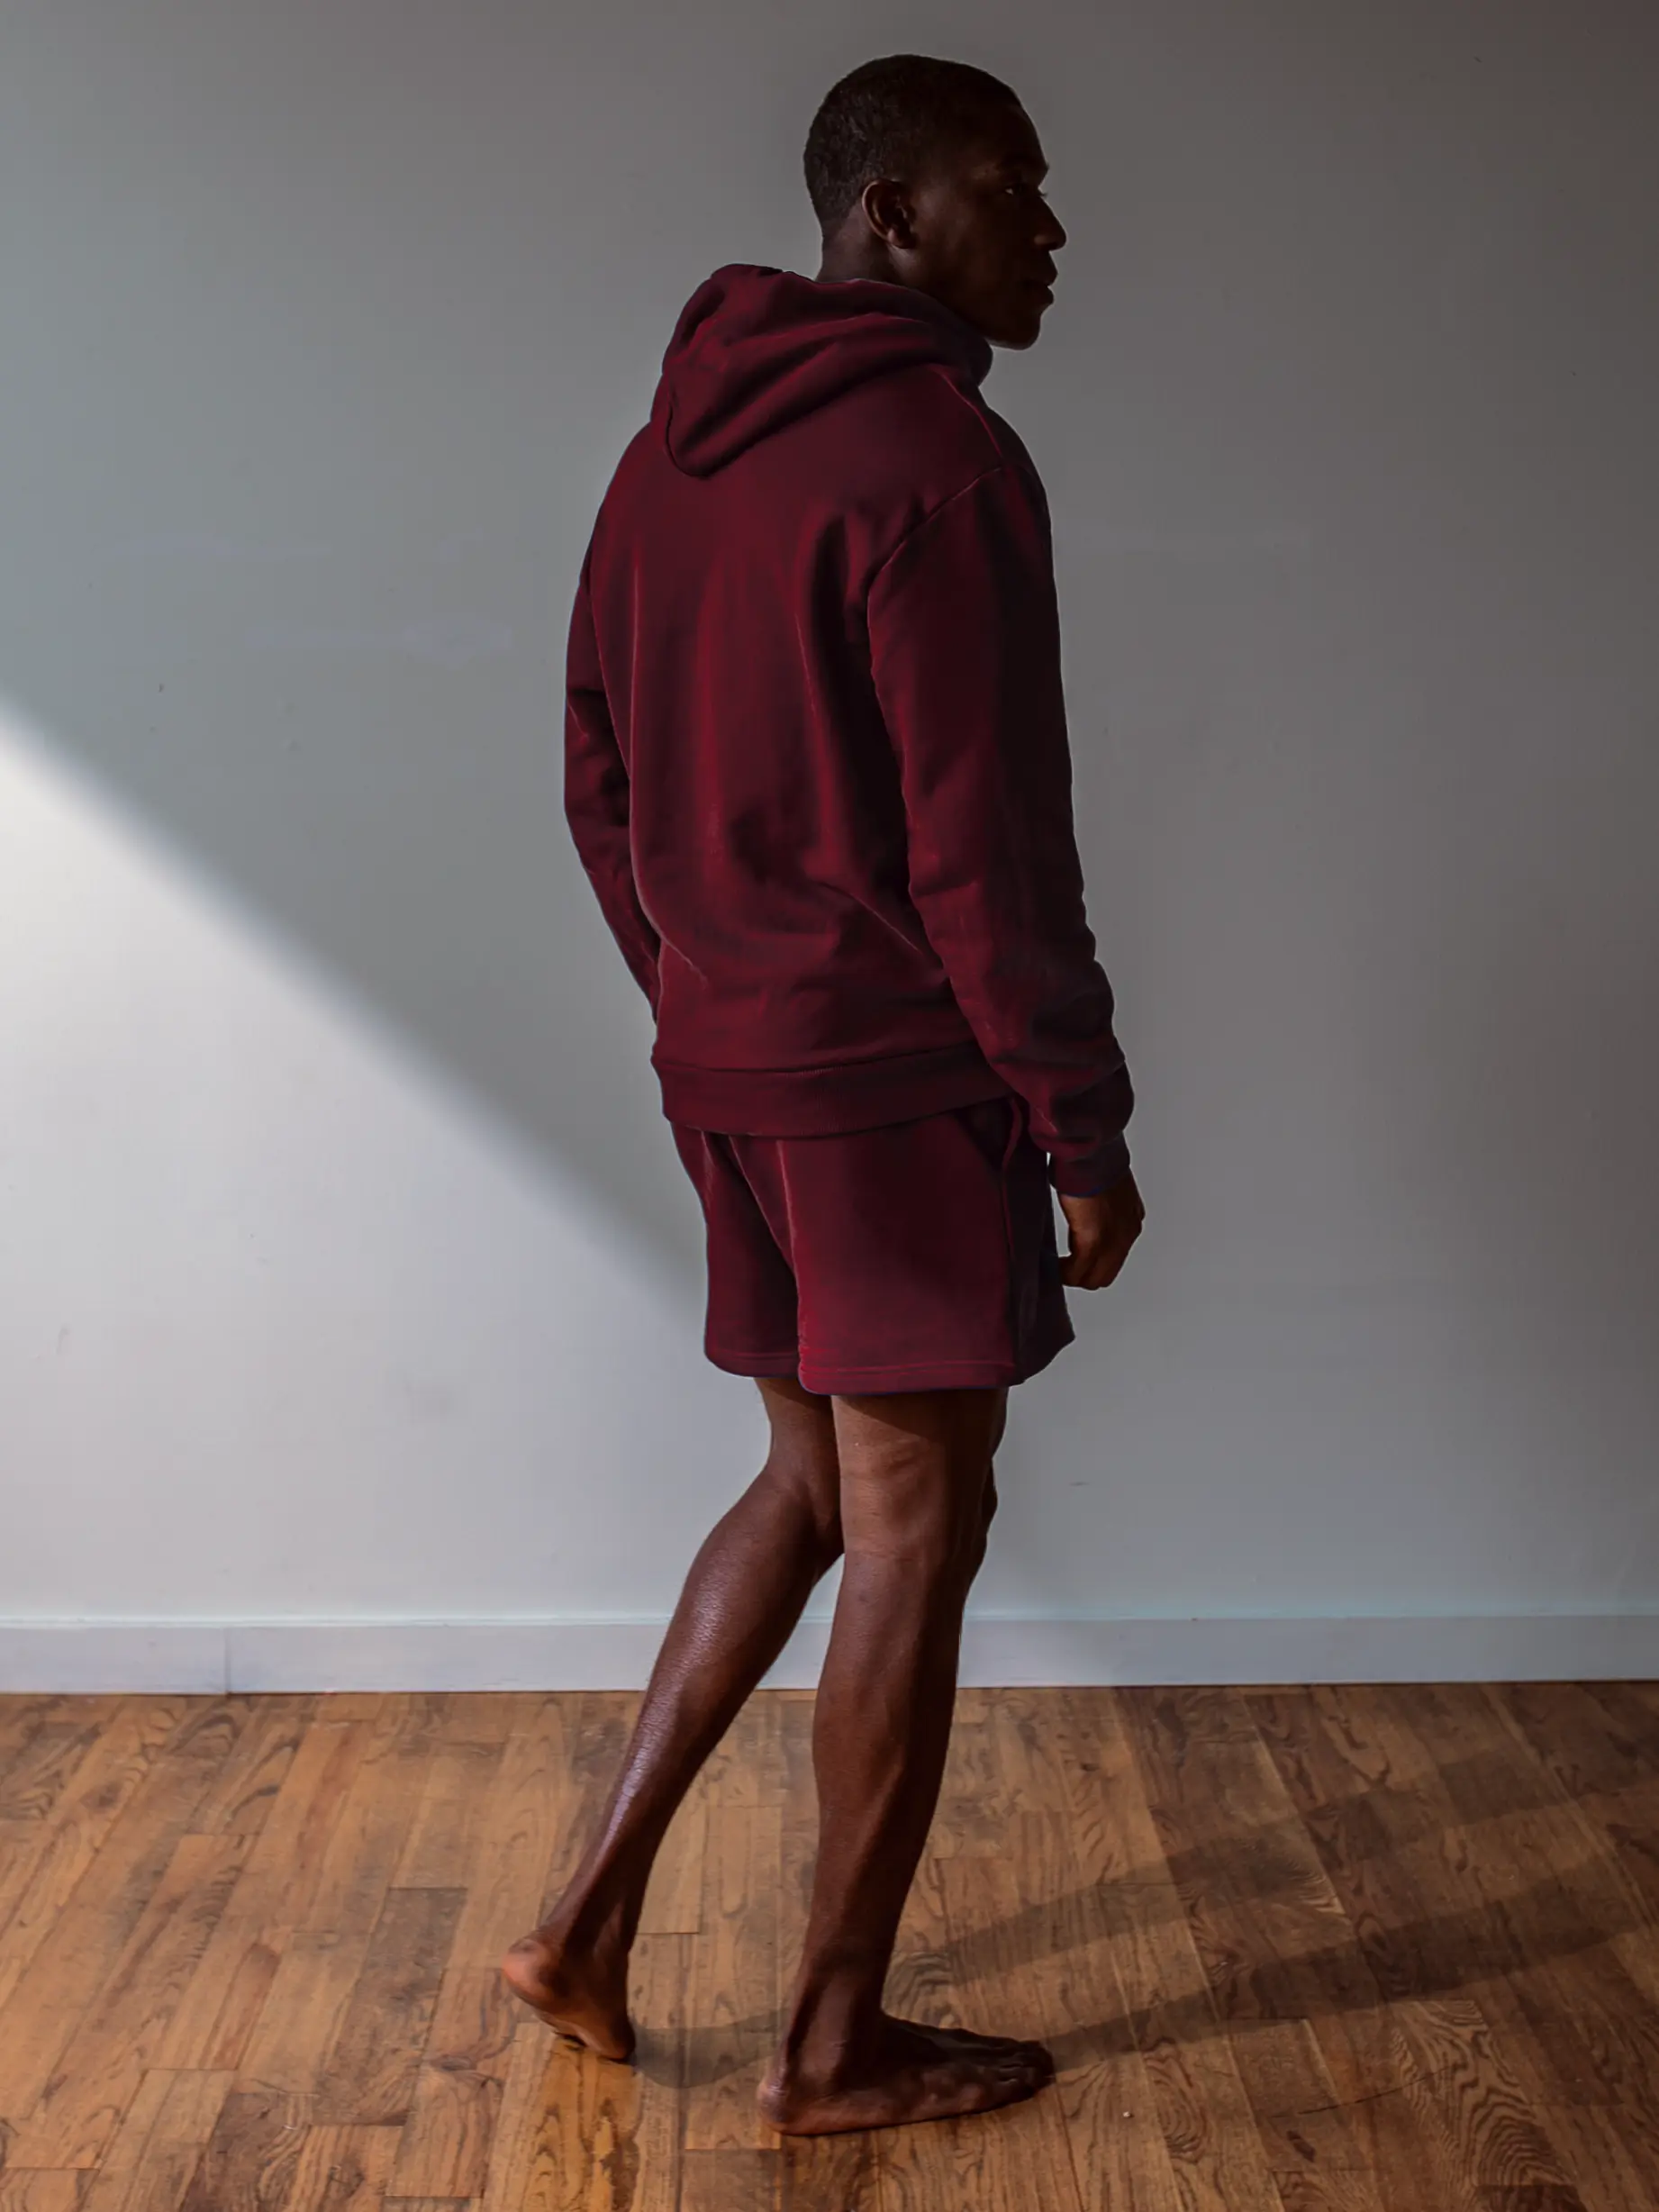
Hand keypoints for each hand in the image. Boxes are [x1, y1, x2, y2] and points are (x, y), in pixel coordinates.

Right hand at [1057, 1169, 1144, 1289]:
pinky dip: (1062, 1273)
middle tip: (1061, 1267)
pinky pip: (1076, 1272)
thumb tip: (1082, 1210)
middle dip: (1082, 1275)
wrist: (1092, 1150)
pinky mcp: (1093, 1240)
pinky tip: (1051, 1264)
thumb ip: (1099, 1206)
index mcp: (1131, 1219)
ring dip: (1072, 1275)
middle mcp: (1127, 1234)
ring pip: (1093, 1279)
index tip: (1073, 1258)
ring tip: (1055, 1266)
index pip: (1114, 1257)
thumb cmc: (1094, 1158)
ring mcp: (1113, 1240)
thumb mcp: (1104, 1187)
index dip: (1091, 1262)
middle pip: (1105, 1275)